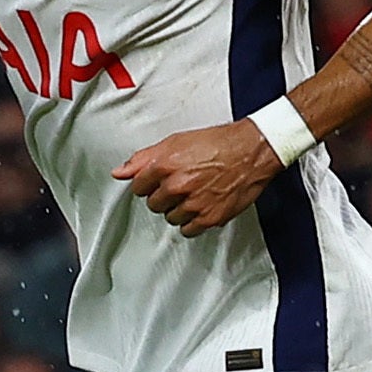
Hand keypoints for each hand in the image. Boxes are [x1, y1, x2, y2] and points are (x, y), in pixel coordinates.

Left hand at [113, 120, 282, 236]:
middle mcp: (177, 186)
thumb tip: (119, 172)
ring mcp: (194, 204)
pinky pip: (189, 229)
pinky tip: (200, 207)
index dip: (148, 183)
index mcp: (164, 165)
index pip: (138, 187)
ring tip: (193, 194)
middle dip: (163, 196)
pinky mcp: (210, 217)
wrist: (251, 151)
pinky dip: (192, 221)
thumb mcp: (175, 142)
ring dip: (178, 209)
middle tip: (179, 185)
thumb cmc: (217, 143)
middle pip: (154, 204)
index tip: (157, 181)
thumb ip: (143, 159)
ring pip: (170, 217)